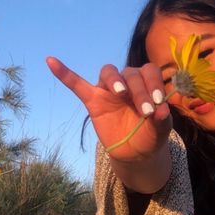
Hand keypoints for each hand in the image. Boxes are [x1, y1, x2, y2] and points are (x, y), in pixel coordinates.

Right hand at [46, 57, 171, 160]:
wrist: (135, 153)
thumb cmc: (150, 135)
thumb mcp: (160, 130)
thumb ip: (162, 119)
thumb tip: (163, 111)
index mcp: (146, 83)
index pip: (149, 72)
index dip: (153, 84)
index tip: (158, 102)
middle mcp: (128, 81)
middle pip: (130, 74)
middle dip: (139, 90)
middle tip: (145, 111)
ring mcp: (109, 90)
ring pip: (109, 72)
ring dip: (115, 80)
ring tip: (121, 93)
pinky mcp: (93, 100)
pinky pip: (76, 84)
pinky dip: (64, 73)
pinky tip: (51, 61)